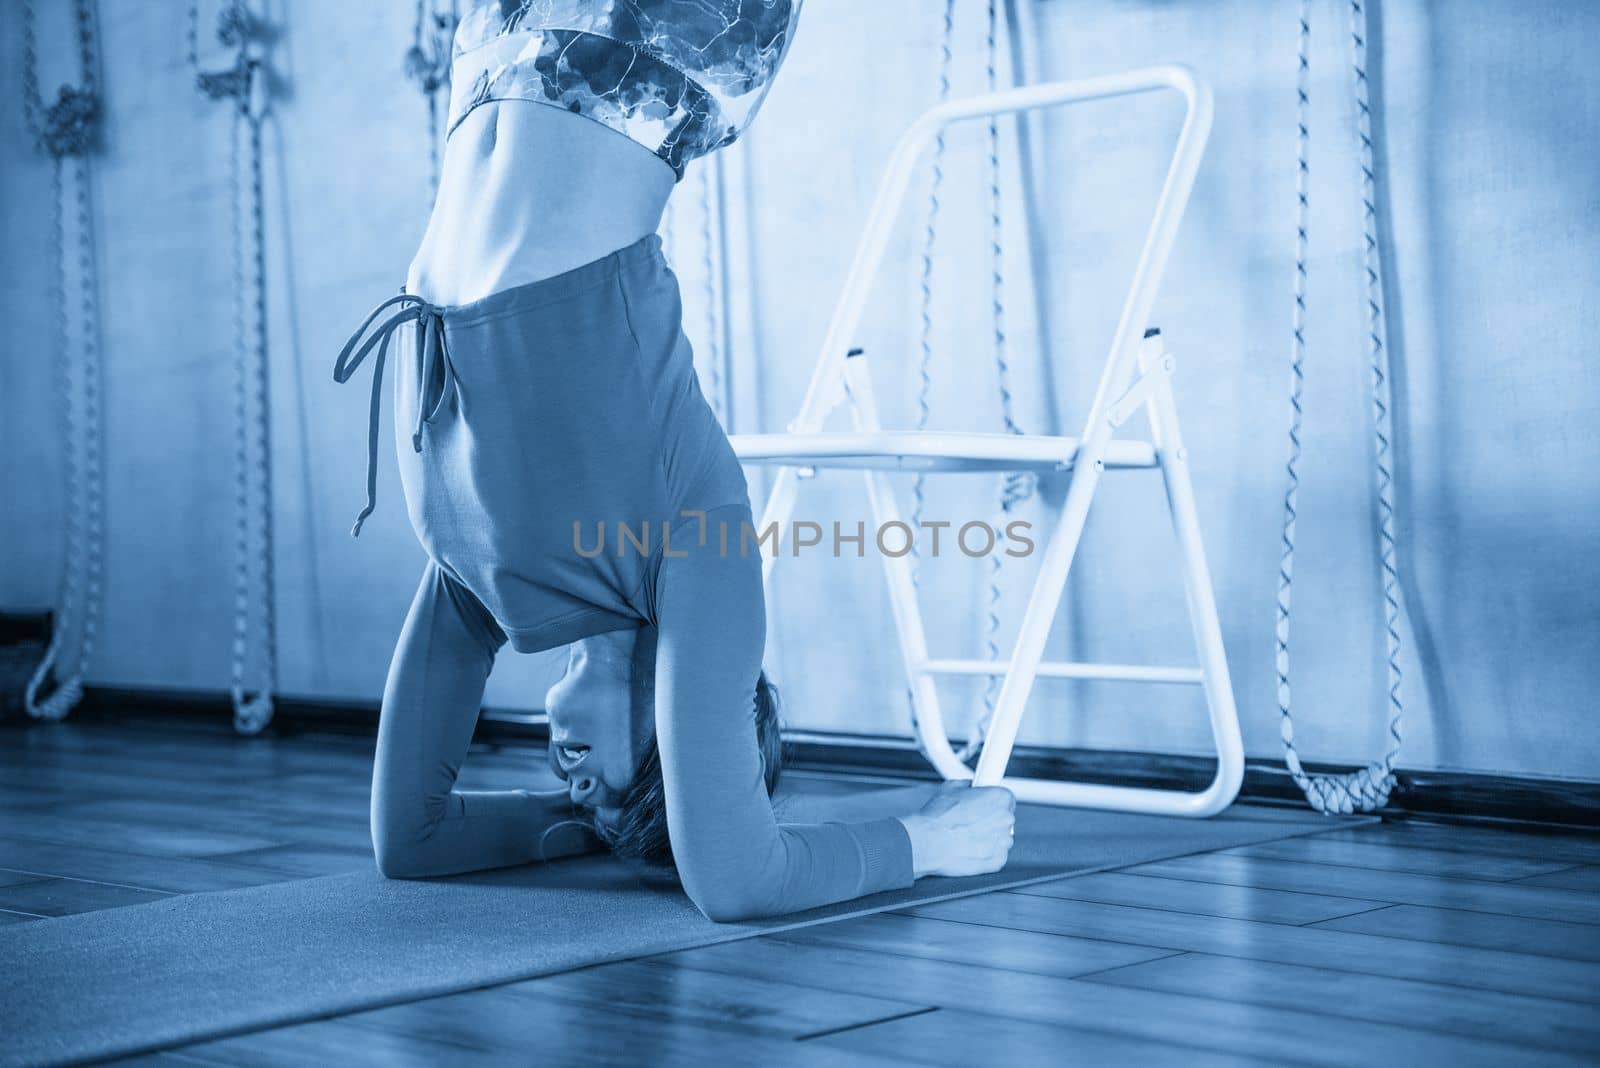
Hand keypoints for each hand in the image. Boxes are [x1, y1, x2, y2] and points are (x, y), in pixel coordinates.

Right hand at [896, 780, 1015, 877]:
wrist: (928, 842)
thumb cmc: (938, 818)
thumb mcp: (951, 788)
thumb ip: (967, 785)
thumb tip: (968, 787)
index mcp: (999, 798)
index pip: (1007, 798)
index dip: (993, 802)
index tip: (986, 805)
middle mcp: (1006, 819)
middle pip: (1005, 818)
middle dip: (990, 820)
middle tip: (970, 821)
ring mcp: (1002, 842)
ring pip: (1001, 838)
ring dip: (989, 837)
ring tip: (967, 836)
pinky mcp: (997, 861)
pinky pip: (997, 856)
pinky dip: (986, 853)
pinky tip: (969, 848)